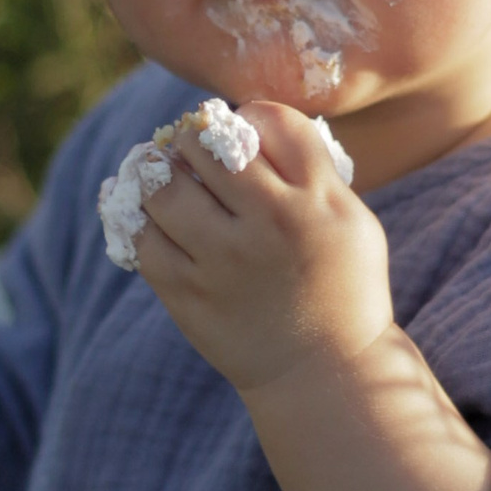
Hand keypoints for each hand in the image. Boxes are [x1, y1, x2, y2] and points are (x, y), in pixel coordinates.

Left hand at [132, 103, 394, 398]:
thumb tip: (248, 120)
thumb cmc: (340, 287)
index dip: (245, 118)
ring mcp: (225, 259)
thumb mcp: (350, 218)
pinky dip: (139, 220)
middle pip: (206, 143)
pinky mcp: (190, 294)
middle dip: (191, 138)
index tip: (237, 135)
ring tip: (162, 176)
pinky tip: (151, 218)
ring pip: (164, 186)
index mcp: (317, 196)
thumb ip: (311, 168)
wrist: (326, 373)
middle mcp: (271, 220)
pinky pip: (144, 239)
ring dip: (156, 171)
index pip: (268, 119)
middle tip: (189, 149)